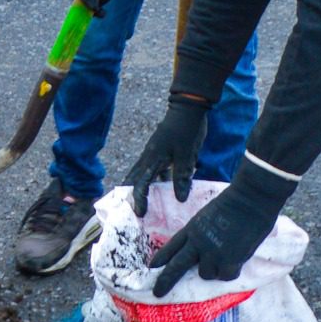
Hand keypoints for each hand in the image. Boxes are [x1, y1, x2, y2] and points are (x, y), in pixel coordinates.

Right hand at [126, 92, 207, 215]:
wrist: (188, 107)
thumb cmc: (187, 130)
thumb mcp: (187, 155)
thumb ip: (182, 176)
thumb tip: (180, 199)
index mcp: (153, 158)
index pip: (140, 183)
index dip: (139, 199)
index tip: (140, 214)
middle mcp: (149, 156)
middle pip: (134, 178)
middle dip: (132, 195)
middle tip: (135, 212)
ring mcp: (153, 153)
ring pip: (143, 174)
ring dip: (143, 188)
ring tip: (147, 204)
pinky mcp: (160, 150)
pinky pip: (154, 169)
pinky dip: (156, 181)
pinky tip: (165, 189)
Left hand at [149, 160, 292, 296]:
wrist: (250, 200)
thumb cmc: (233, 202)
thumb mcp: (208, 215)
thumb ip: (202, 233)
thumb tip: (202, 250)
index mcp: (191, 229)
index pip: (171, 246)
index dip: (161, 258)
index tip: (152, 267)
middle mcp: (198, 243)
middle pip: (177, 266)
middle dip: (165, 281)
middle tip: (158, 293)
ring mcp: (213, 253)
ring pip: (205, 274)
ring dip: (213, 271)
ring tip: (225, 257)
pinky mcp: (230, 260)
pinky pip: (225, 276)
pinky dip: (230, 272)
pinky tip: (236, 261)